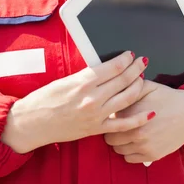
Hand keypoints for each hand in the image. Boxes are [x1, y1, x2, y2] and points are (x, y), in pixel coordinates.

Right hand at [1, 52, 148, 152]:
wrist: (33, 122)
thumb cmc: (45, 98)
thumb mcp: (65, 79)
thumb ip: (86, 75)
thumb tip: (106, 68)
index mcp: (83, 81)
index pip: (113, 67)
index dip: (126, 59)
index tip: (131, 54)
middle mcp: (92, 97)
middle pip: (123, 80)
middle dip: (136, 68)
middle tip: (143, 61)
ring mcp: (96, 115)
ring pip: (127, 98)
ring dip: (138, 86)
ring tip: (143, 78)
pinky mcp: (96, 129)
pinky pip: (123, 125)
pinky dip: (139, 119)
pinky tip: (150, 112)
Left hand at [104, 80, 183, 163]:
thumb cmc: (167, 98)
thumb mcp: (146, 86)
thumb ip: (128, 87)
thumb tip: (112, 84)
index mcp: (132, 112)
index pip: (108, 118)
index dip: (108, 115)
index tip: (111, 112)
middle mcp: (136, 131)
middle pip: (109, 136)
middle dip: (111, 130)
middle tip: (117, 124)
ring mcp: (144, 145)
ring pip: (117, 149)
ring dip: (118, 142)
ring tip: (125, 133)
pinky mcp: (151, 155)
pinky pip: (129, 158)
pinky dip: (128, 151)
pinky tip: (134, 142)